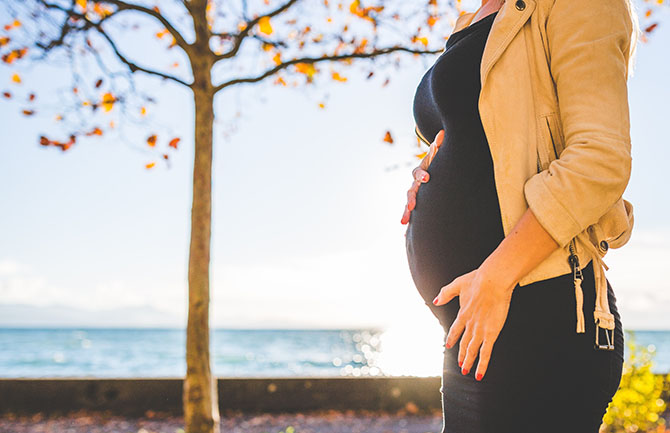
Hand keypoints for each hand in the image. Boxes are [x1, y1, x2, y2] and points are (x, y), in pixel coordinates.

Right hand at [400, 129, 444, 224]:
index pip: (419, 172)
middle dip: (410, 199)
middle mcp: (414, 184)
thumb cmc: (436, 164)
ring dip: (406, 213)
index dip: (422, 175)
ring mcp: (414, 195)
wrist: (429, 173)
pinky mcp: (416, 205)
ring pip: (408, 205)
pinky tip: (405, 236)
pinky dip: (409, 224)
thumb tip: (442, 132)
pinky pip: (412, 215)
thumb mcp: (437, 155)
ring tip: (403, 223)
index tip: (428, 178)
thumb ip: (439, 146)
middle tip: (411, 207)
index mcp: (420, 172)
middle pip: (410, 191)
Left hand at [432, 266, 515, 380]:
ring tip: (466, 371)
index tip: (449, 345)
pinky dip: (482, 365)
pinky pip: (486, 353)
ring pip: (472, 351)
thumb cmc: (478, 280)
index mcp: (462, 313)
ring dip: (468, 362)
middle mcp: (469, 324)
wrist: (492, 281)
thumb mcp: (458, 284)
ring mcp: (480, 330)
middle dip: (461, 355)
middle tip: (460, 364)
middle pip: (464, 343)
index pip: (455, 330)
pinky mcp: (491, 333)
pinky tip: (479, 374)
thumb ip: (446, 293)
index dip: (452, 338)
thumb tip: (435, 301)